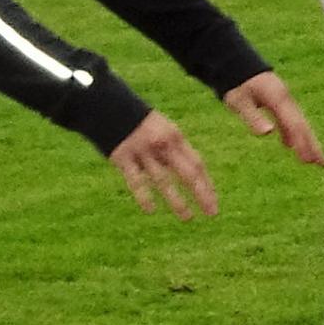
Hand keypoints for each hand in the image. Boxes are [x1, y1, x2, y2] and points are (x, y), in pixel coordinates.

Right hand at [105, 110, 221, 217]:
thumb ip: (175, 152)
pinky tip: (151, 210)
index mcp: (176, 137)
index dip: (207, 184)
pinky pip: (136, 181)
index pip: (197, 164)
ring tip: (188, 217)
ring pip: (164, 180)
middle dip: (201, 194)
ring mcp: (143, 151)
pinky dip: (144, 196)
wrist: (109, 106)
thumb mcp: (164, 131)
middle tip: (212, 213)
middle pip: (187, 173)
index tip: (214, 202)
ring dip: (177, 200)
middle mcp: (163, 145)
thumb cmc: (141, 124)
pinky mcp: (122, 158)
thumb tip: (188, 175)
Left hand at [221, 72, 323, 164]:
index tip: (308, 159)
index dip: (302, 142)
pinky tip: (289, 146)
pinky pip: (289, 120)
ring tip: (314, 159)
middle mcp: (285, 100)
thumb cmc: (237, 84)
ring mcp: (284, 101)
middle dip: (311, 144)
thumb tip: (268, 133)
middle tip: (321, 163)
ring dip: (306, 141)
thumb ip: (254, 117)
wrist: (235, 64)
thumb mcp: (240, 101)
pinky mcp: (278, 102)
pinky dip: (292, 133)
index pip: (294, 124)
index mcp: (278, 99)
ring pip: (299, 123)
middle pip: (302, 124)